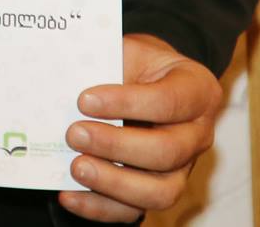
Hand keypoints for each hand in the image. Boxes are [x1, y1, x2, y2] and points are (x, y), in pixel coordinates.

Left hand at [59, 33, 222, 221]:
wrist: (147, 80)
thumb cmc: (136, 63)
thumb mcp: (129, 49)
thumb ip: (106, 62)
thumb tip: (61, 78)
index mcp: (197, 91)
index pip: (169, 101)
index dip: (127, 103)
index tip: (84, 99)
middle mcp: (198, 135)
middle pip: (168, 152)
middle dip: (117, 146)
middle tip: (74, 134)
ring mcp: (182, 168)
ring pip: (160, 191)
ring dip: (114, 183)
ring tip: (76, 166)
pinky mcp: (159, 190)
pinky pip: (135, 211)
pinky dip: (100, 207)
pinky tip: (69, 194)